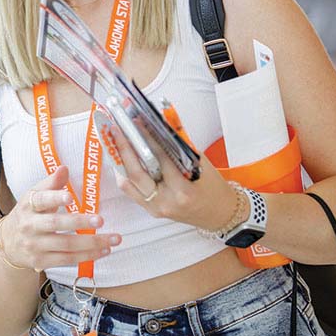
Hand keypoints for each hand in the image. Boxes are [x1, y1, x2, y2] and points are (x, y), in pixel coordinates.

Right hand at [0, 166, 119, 270]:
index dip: (54, 198)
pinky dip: (87, 256)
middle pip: (56, 224)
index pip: (40, 200)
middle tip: (101, 220)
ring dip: (92, 243)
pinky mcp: (41, 262)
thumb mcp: (34, 196)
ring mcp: (35, 245)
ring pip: (66, 245)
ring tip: (113, 239)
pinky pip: (67, 260)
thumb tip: (64, 168)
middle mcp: (30, 225)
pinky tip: (103, 250)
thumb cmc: (27, 215)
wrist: (8, 243)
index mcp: (28, 205)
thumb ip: (51, 184)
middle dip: (79, 222)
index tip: (69, 197)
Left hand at [106, 123, 237, 231]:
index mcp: (183, 190)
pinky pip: (131, 191)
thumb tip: (160, 124)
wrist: (220, 214)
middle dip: (123, 148)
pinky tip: (123, 160)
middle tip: (117, 130)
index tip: (137, 122)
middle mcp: (166, 201)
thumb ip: (179, 145)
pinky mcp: (151, 210)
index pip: (159, 158)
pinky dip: (125, 174)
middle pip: (136, 172)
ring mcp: (156, 208)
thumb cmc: (214, 188)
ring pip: (127, 184)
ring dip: (119, 161)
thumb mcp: (202, 163)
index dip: (146, 137)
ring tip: (114, 142)